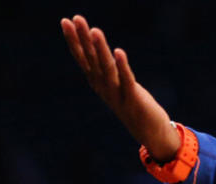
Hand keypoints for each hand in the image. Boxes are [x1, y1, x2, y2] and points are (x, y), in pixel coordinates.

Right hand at [60, 15, 179, 161]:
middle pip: (92, 59)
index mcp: (98, 82)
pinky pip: (126, 80)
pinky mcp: (133, 99)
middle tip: (76, 18)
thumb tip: (97, 46)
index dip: (74, 40)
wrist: (150, 132)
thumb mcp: (116, 84)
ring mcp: (117, 94)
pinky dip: (122, 66)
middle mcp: (104, 87)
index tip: (66, 21)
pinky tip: (119, 51)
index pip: (83, 57)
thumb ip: (107, 68)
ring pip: (107, 68)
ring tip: (95, 31)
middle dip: (83, 38)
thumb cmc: (133, 103)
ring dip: (101, 49)